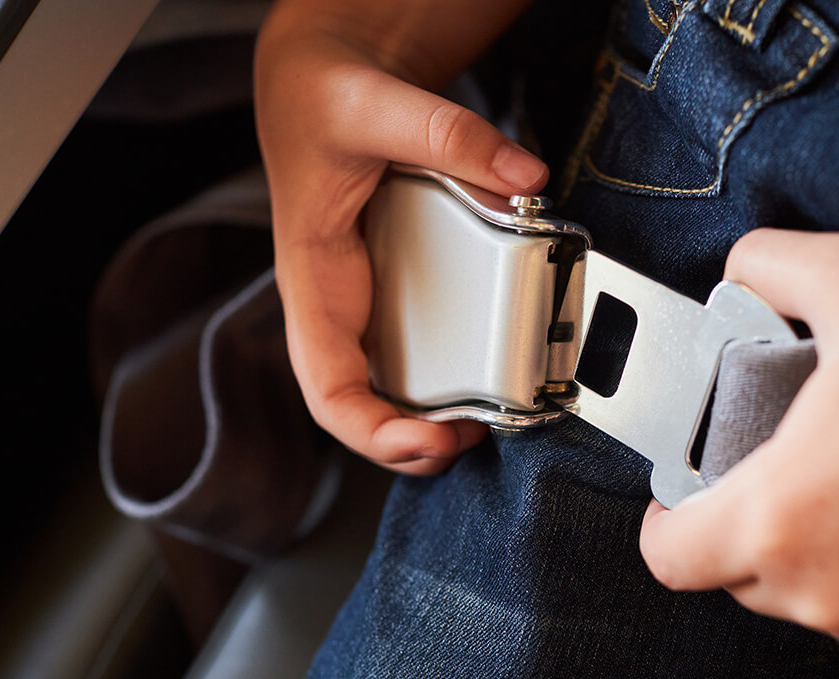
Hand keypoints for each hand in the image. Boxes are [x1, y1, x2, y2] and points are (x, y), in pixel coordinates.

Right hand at [254, 0, 539, 473]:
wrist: (320, 74)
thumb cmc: (323, 95)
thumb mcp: (377, 104)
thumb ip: (450, 135)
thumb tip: (525, 178)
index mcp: (314, 275)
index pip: (325, 382)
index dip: (371, 429)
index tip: (430, 438)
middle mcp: (336, 300)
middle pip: (358, 404)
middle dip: (407, 444)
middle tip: (471, 441)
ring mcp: (363, 298)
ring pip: (383, 387)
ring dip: (424, 423)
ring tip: (481, 428)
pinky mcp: (391, 285)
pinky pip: (410, 351)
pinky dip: (442, 380)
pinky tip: (482, 382)